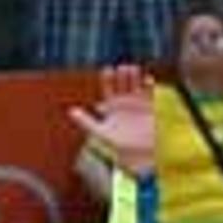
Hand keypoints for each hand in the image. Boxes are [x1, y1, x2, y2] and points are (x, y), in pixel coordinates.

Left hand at [67, 62, 156, 178]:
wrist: (141, 155)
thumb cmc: (119, 146)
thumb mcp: (102, 133)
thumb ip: (87, 121)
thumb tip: (71, 111)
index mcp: (112, 108)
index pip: (108, 89)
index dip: (108, 79)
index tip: (107, 70)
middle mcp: (125, 104)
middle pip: (123, 85)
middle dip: (122, 76)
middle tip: (121, 68)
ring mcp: (139, 104)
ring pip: (136, 86)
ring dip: (134, 77)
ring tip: (131, 69)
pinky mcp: (151, 107)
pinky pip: (151, 93)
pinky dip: (149, 86)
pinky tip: (147, 80)